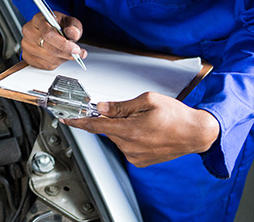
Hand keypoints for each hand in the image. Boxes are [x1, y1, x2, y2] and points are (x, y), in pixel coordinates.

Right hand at [21, 12, 86, 69]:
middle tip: (78, 54)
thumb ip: (73, 26)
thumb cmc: (58, 25)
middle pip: (48, 48)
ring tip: (67, 52)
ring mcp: (26, 45)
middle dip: (66, 53)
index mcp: (38, 19)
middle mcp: (29, 31)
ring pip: (49, 58)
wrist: (49, 31)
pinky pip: (45, 65)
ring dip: (62, 58)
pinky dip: (56, 63)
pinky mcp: (27, 56)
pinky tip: (58, 56)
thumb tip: (72, 33)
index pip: (48, 34)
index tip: (75, 49)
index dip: (63, 44)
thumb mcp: (69, 21)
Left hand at [63, 92, 219, 166]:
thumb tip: (101, 108)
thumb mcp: (147, 101)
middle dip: (112, 119)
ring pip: (117, 137)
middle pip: (107, 129)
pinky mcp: (139, 161)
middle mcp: (130, 146)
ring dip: (123, 128)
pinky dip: (130, 137)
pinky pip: (126, 145)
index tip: (65, 119)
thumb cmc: (176, 115)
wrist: (197, 133)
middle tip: (130, 112)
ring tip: (145, 123)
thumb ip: (120, 106)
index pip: (95, 125)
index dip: (78, 121)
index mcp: (129, 130)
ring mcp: (135, 156)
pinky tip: (146, 132)